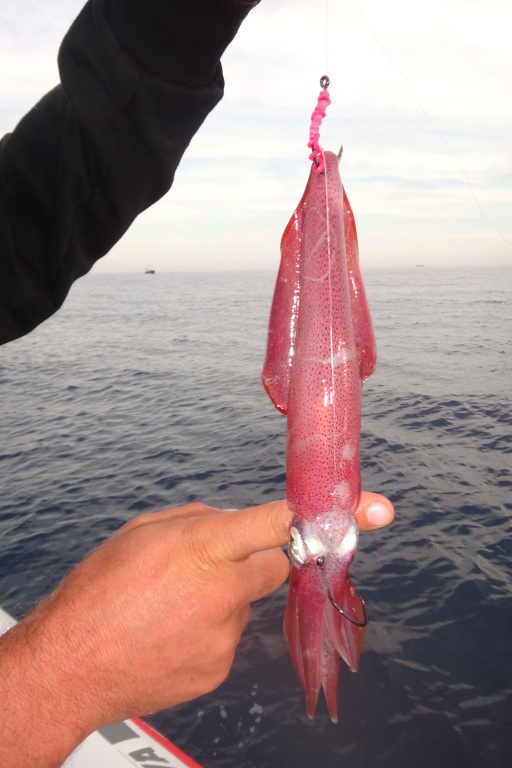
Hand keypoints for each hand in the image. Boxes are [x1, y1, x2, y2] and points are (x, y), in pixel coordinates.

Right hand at [0, 494, 392, 766]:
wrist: (68, 668)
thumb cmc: (97, 591)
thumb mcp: (143, 531)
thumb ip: (201, 523)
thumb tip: (237, 526)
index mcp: (203, 547)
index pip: (279, 524)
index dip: (328, 516)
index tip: (375, 510)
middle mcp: (223, 593)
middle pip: (277, 564)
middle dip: (260, 557)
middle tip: (215, 564)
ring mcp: (225, 637)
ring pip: (246, 602)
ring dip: (222, 596)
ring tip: (170, 605)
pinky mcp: (220, 669)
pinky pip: (229, 636)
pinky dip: (208, 629)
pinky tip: (170, 631)